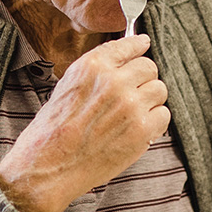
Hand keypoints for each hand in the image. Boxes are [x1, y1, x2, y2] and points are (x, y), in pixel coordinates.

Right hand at [0, 34, 169, 211]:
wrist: (48, 166)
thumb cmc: (52, 130)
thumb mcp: (67, 86)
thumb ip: (96, 69)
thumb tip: (123, 57)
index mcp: (92, 66)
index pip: (129, 45)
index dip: (138, 47)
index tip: (143, 45)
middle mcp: (114, 81)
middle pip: (149, 67)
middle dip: (143, 79)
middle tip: (133, 94)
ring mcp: (130, 105)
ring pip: (159, 90)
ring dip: (150, 101)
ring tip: (132, 114)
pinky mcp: (141, 130)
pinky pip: (163, 115)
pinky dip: (154, 123)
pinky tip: (137, 129)